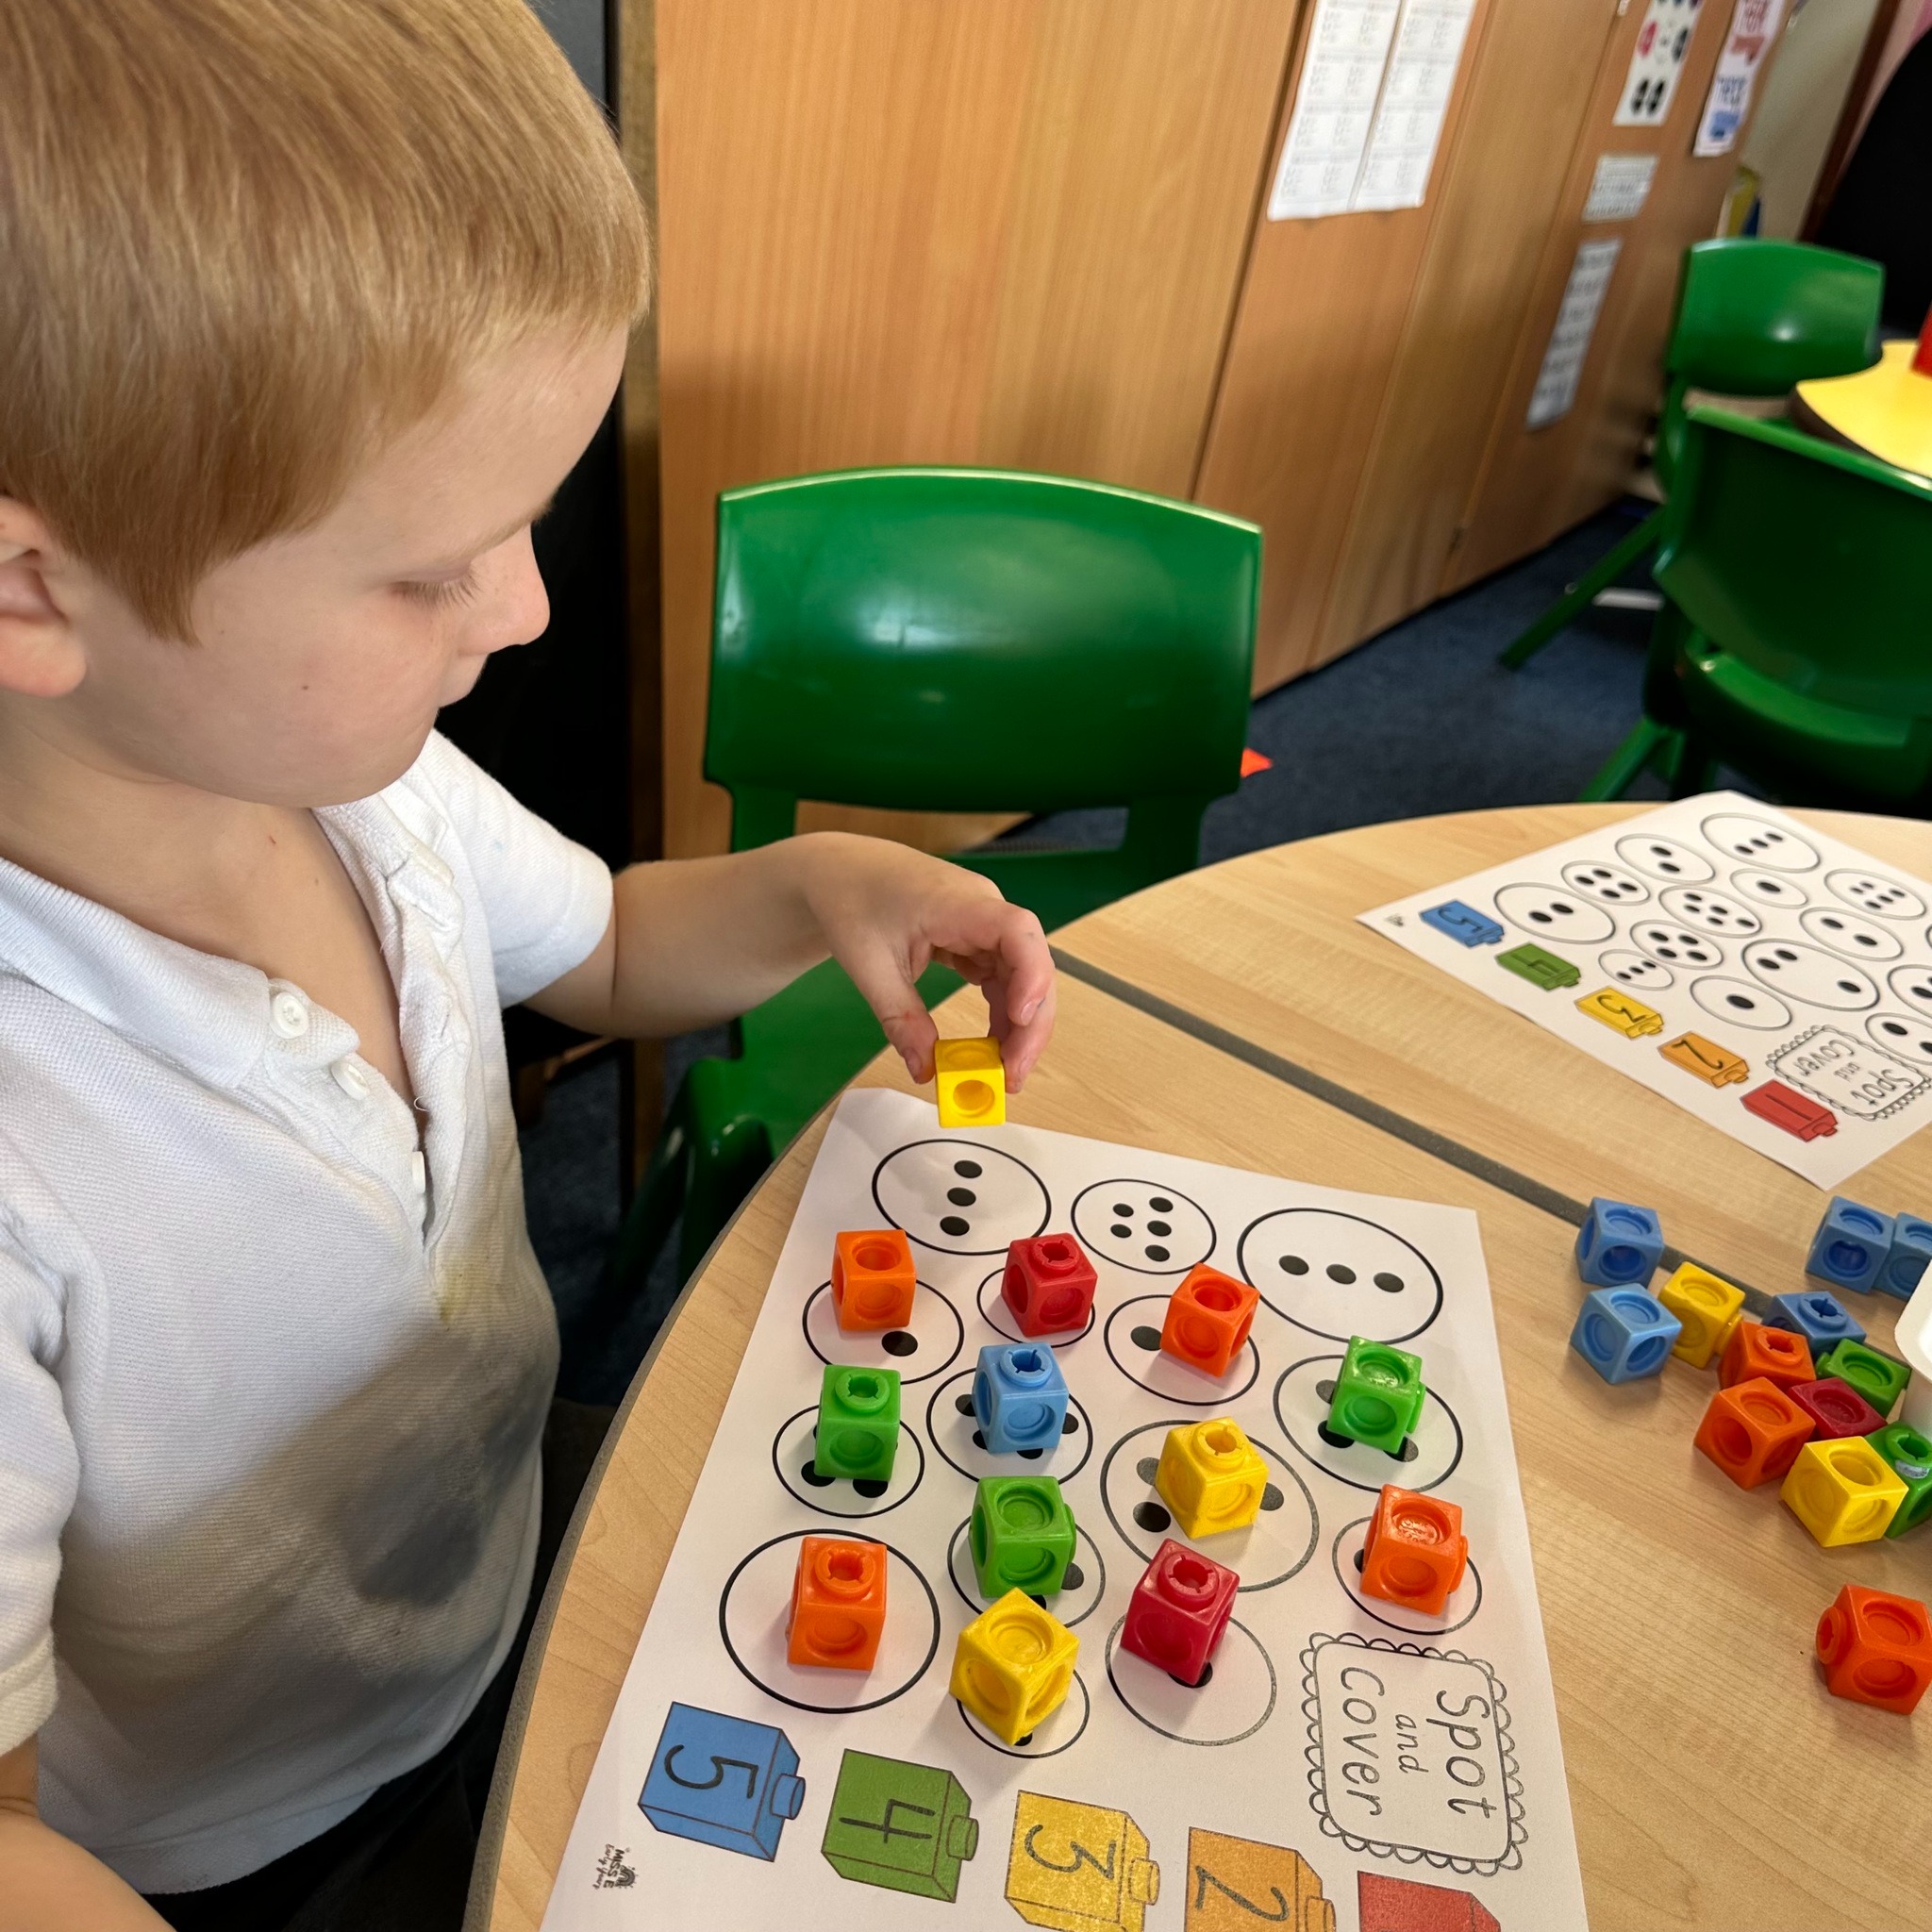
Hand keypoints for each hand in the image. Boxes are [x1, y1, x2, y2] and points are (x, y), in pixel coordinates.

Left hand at [797, 834, 1055, 1088]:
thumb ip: (901, 1019)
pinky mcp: (975, 938)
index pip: (1017, 931)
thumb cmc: (852, 902)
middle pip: (1030, 964)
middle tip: (1012, 1075)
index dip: (1031, 975)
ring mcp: (982, 924)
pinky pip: (1000, 978)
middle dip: (1030, 1023)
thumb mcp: (869, 967)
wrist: (840, 871)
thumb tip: (925, 1070)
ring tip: (1002, 1072)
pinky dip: (999, 1014)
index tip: (1022, 1020)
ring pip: (1020, 977)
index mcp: (958, 903)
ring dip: (1018, 1026)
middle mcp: (983, 909)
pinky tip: (991, 1047)